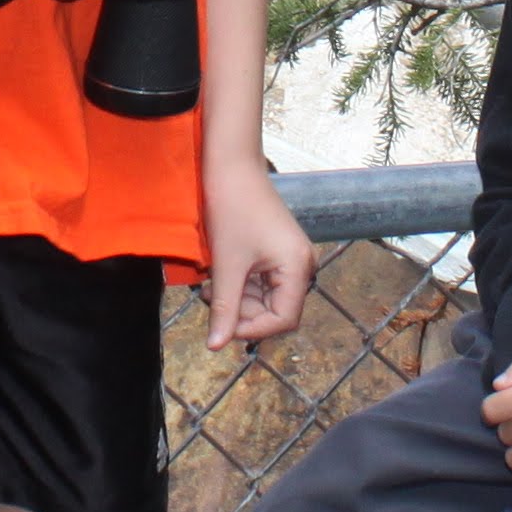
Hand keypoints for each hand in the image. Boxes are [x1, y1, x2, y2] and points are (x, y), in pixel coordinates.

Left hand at [201, 161, 310, 351]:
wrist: (231, 165)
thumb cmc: (232, 208)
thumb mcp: (227, 265)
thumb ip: (225, 308)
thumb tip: (216, 346)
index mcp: (297, 268)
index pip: (283, 319)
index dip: (252, 329)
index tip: (222, 326)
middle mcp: (301, 265)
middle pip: (275, 311)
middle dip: (242, 312)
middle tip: (211, 300)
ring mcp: (290, 258)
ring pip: (264, 298)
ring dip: (237, 298)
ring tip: (210, 285)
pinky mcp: (276, 251)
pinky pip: (261, 281)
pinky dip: (239, 284)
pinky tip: (218, 275)